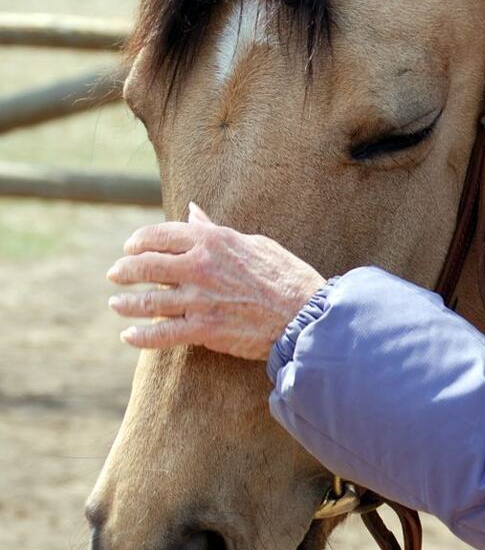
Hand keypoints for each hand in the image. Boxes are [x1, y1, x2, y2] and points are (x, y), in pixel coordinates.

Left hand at [107, 202, 325, 359]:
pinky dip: (141, 336)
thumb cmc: (285, 276)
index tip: (130, 247)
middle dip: (125, 270)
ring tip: (116, 304)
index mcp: (212, 240)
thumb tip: (192, 212)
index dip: (139, 240)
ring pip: (148, 301)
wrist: (303, 314)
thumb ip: (216, 229)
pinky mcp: (203, 329)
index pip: (160, 234)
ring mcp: (199, 299)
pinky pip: (162, 334)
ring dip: (126, 303)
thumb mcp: (252, 243)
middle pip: (146, 265)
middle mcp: (200, 266)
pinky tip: (129, 336)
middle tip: (115, 275)